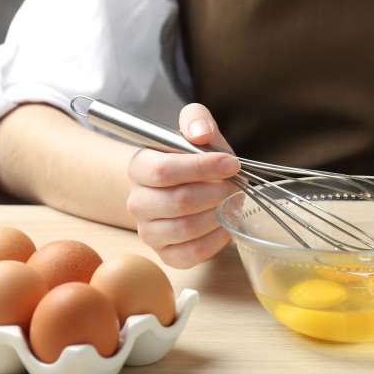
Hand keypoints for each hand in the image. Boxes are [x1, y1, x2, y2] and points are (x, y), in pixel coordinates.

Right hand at [126, 104, 239, 267]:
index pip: (164, 171)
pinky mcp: (166, 254)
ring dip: (218, 215)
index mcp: (140, 167)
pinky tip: (226, 224)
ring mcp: (149, 231)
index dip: (202, 167)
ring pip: (186, 229)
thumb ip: (197, 119)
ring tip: (231, 203)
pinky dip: (216, 240)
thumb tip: (200, 133)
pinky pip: (191, 254)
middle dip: (216, 193)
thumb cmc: (195, 159)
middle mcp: (137, 202)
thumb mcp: (197, 131)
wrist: (190, 188)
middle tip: (235, 186)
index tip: (232, 163)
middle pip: (177, 201)